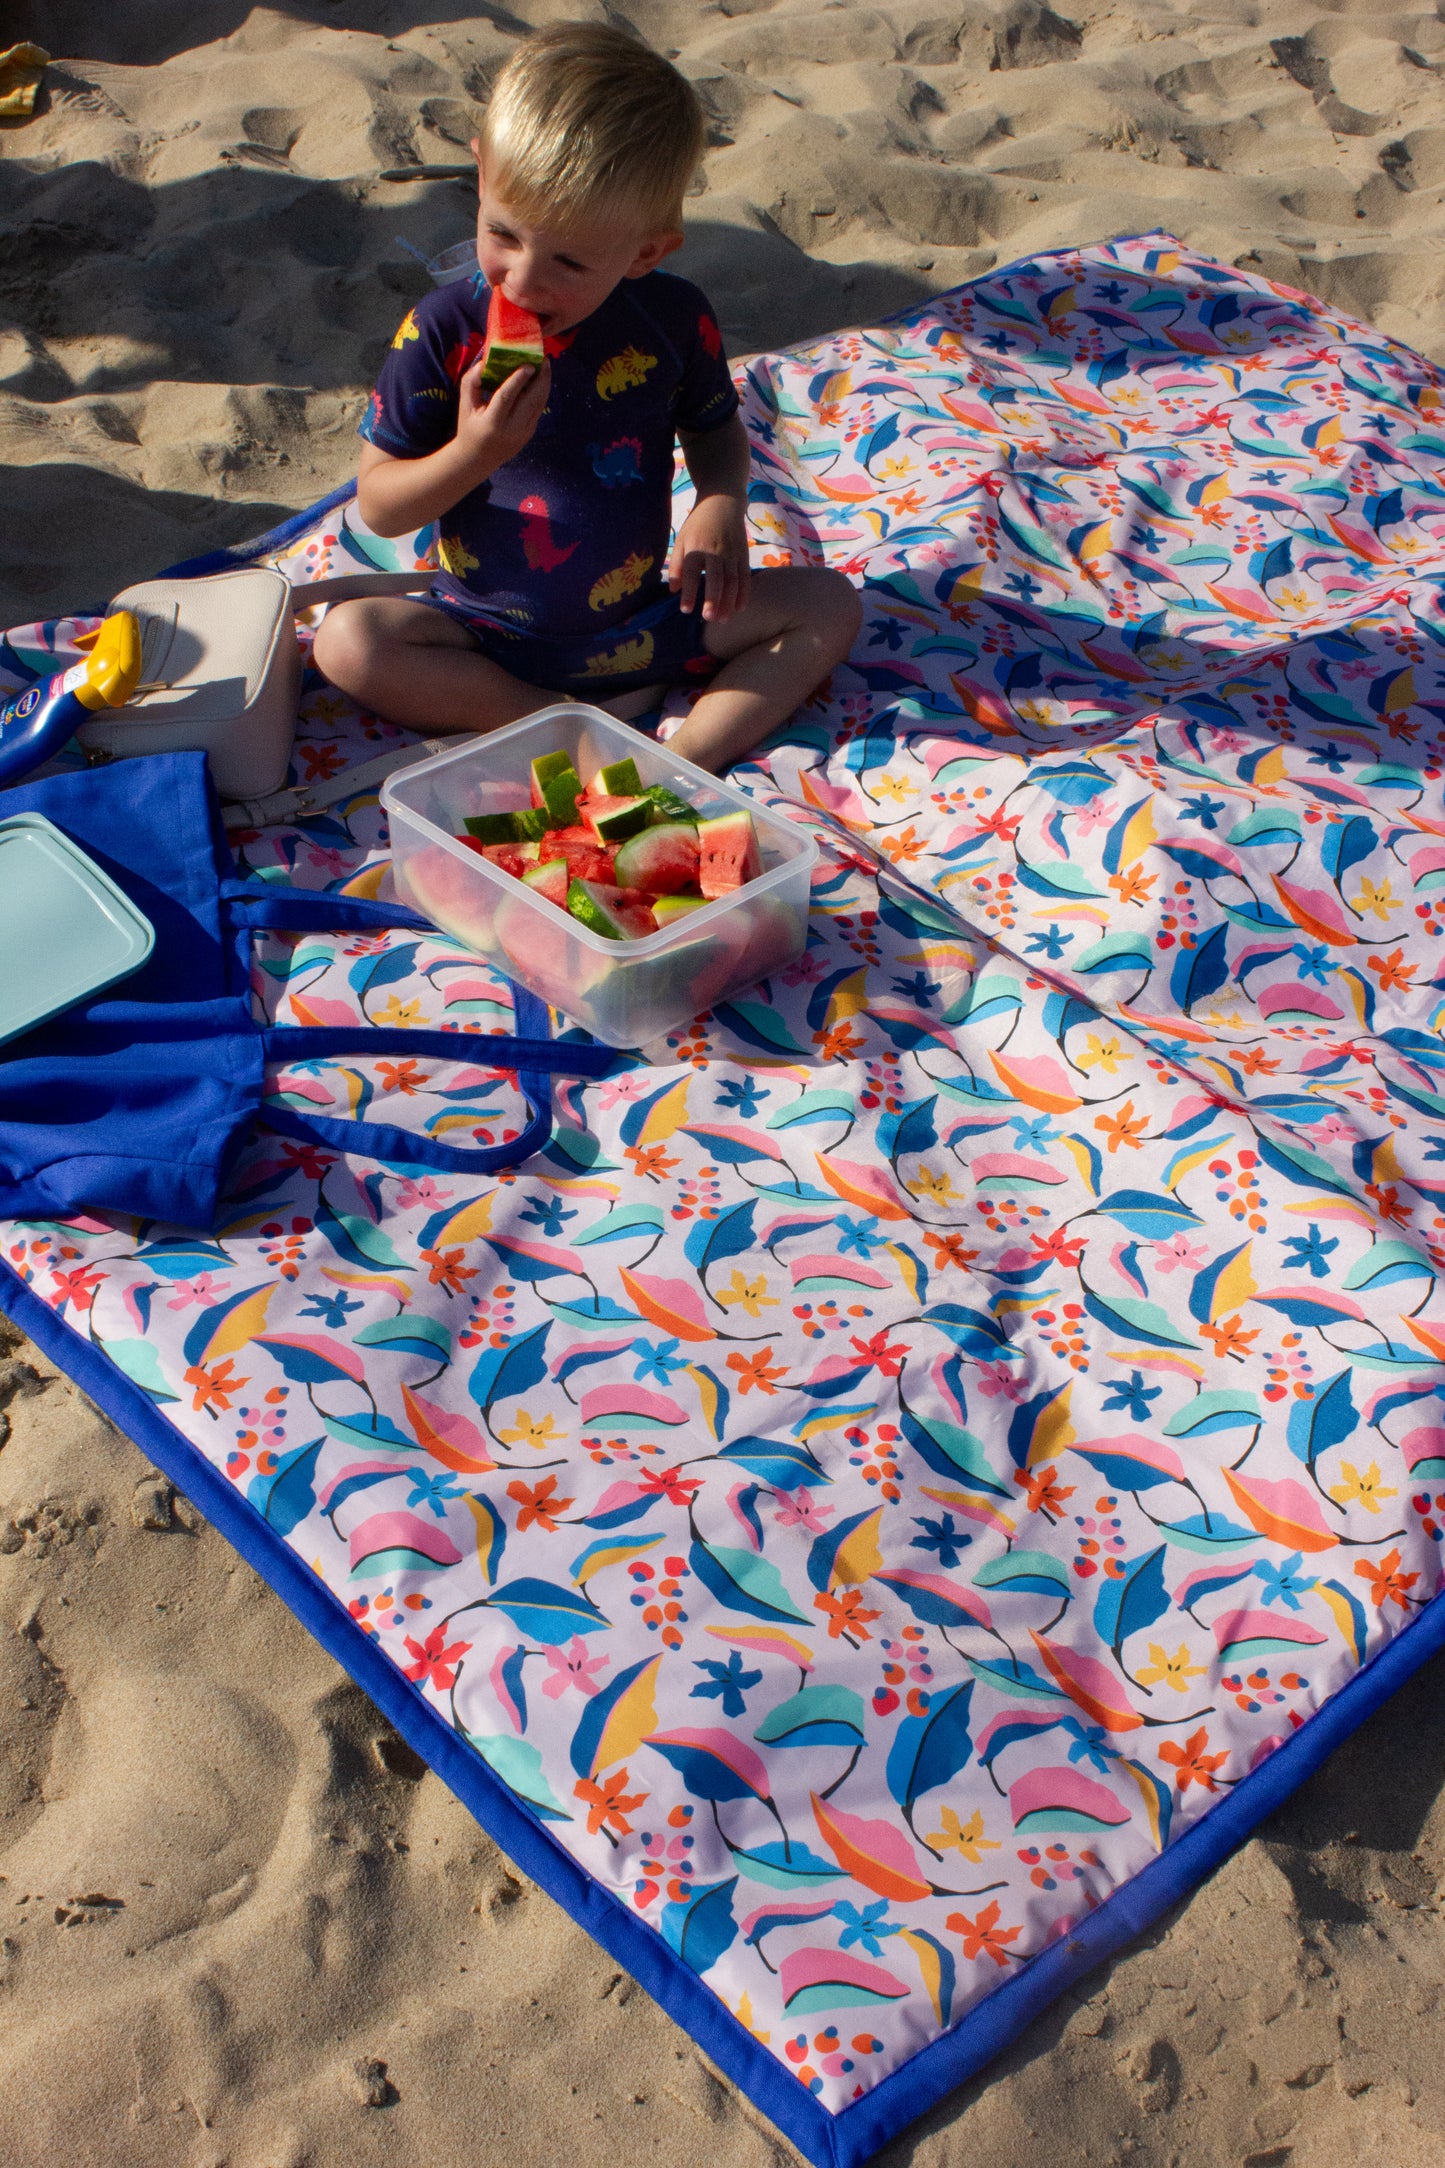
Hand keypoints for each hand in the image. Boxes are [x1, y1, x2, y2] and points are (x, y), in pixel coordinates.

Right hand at [455, 352, 550, 472]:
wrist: (479, 458)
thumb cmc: (469, 427)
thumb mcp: (464, 406)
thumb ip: (470, 383)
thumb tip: (482, 364)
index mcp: (492, 423)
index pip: (506, 398)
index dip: (518, 380)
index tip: (528, 364)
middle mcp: (511, 429)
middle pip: (530, 401)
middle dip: (540, 379)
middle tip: (544, 359)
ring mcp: (523, 433)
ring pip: (539, 405)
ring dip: (545, 384)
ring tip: (546, 365)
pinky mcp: (530, 433)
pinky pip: (538, 409)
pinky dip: (541, 393)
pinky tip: (541, 380)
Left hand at [668, 494, 750, 620]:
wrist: (722, 501)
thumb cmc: (698, 524)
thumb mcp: (681, 539)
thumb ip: (676, 564)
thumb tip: (673, 590)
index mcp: (696, 547)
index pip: (692, 572)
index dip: (689, 592)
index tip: (686, 609)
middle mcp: (715, 551)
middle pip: (716, 578)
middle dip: (713, 599)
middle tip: (709, 617)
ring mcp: (732, 553)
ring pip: (732, 580)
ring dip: (729, 601)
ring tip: (723, 619)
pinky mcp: (743, 555)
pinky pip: (745, 577)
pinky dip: (744, 593)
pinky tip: (739, 608)